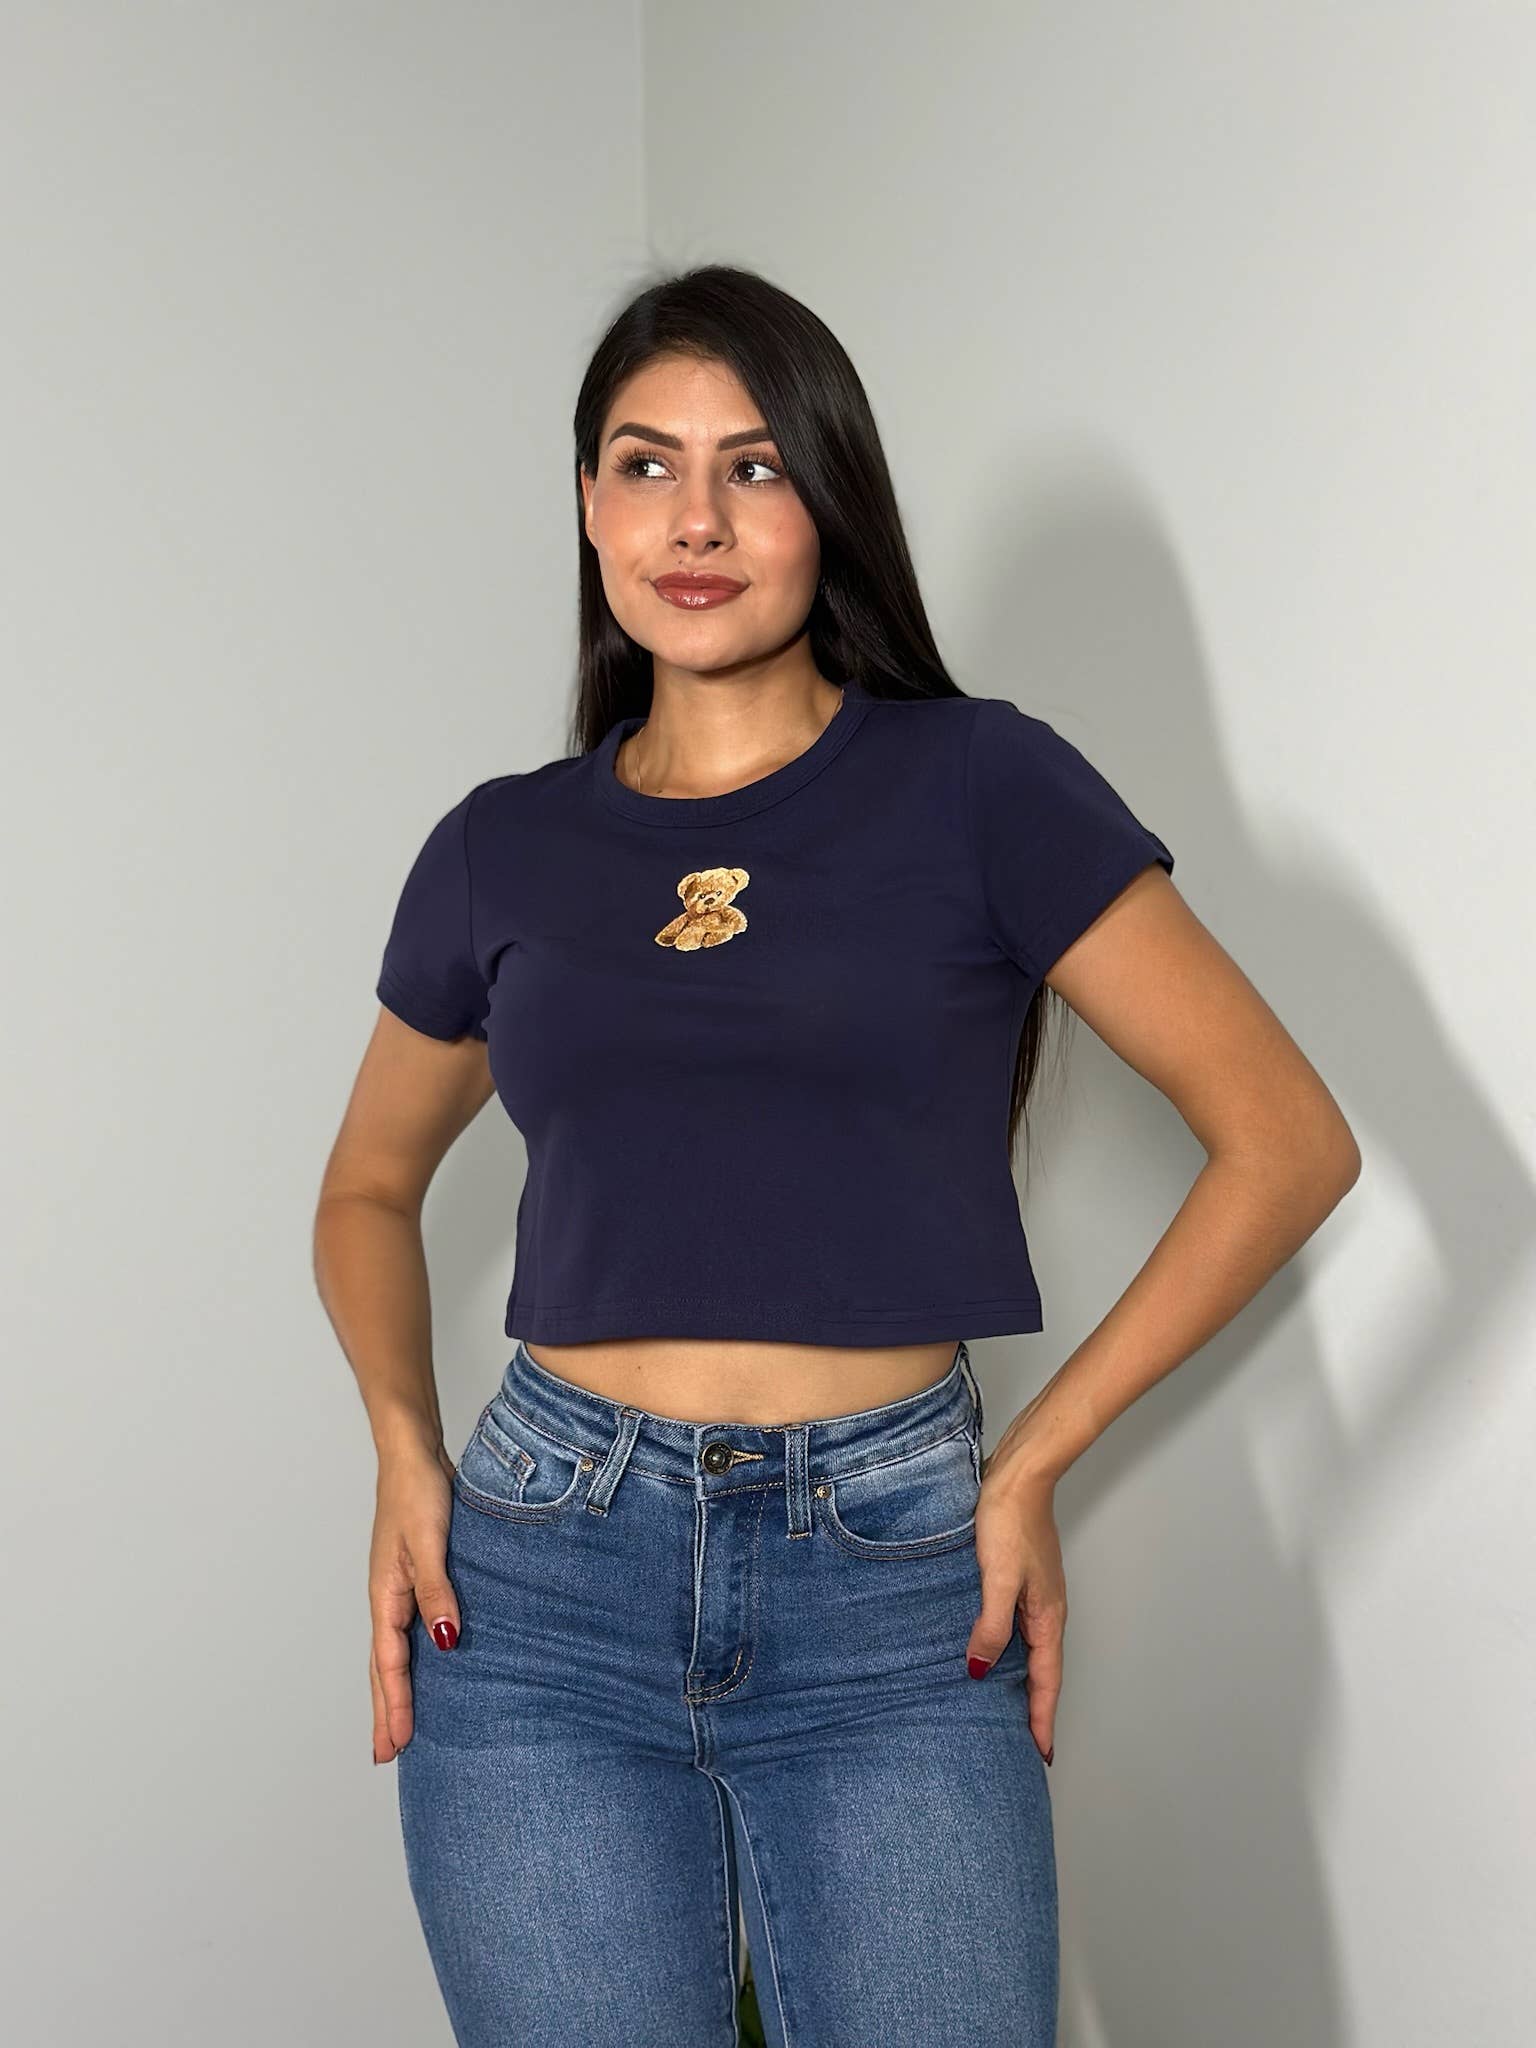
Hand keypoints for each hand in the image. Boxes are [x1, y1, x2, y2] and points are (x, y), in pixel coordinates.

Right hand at [369, 1439, 458, 1763]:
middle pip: (384, 1666)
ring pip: (396, 1650)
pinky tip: (430, 1664)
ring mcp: (400, 1588)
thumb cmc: (417, 1492)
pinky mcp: (417, 1575)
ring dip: (398, 1688)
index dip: (393, 1706)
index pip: (389, 1664)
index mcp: (384, 1595)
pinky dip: (414, 1656)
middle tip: (386, 1756)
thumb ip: (436, 1591)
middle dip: (385, 1710)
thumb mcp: (429, 1542)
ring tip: (402, 1725)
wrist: (413, 1453)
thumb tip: (446, 1642)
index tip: (394, 1747)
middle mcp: (388, 1598)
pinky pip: (411, 1628)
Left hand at [966, 1465, 1065, 1764]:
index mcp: (1046, 1617)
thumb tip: (980, 1670)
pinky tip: (992, 1650)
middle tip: (1026, 1745)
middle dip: (1037, 1709)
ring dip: (1023, 1681)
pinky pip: (1018, 1628)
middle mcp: (1045, 1611)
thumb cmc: (1010, 1520)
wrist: (1021, 1473)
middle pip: (1043, 1671)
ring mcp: (1035, 1594)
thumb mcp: (997, 1578)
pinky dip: (1010, 1650)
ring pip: (1030, 1650)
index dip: (1042, 1719)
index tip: (1041, 1755)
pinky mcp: (1020, 1577)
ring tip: (1007, 1710)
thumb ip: (991, 1625)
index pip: (1046, 1682)